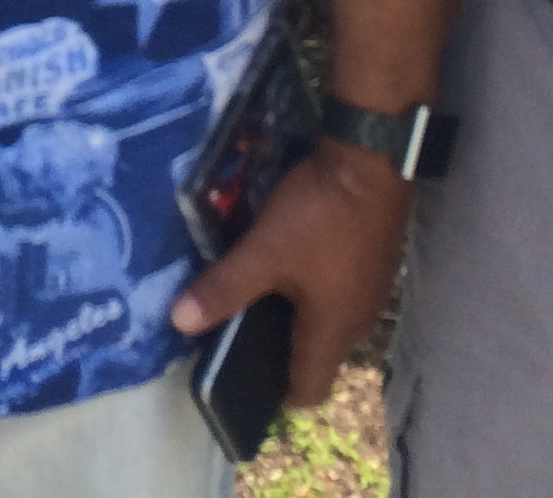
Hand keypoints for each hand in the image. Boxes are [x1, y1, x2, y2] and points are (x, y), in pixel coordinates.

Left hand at [170, 140, 410, 408]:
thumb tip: (179, 323)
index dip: (276, 393)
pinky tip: (290, 260)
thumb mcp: (263, 252)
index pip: (310, 390)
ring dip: (297, 316)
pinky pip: (338, 289)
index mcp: (333, 331)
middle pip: (318, 355)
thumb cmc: (319, 215)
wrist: (371, 158)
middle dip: (280, 350)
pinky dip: (313, 287)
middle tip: (238, 330)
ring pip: (328, 320)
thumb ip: (223, 288)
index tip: (242, 376)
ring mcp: (370, 288)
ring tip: (257, 294)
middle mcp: (357, 319)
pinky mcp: (373, 258)